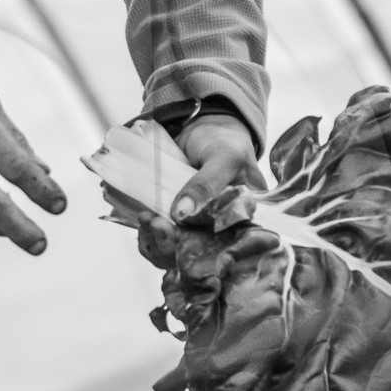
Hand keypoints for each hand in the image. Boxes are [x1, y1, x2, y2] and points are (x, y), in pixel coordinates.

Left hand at [136, 112, 265, 266]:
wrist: (207, 133)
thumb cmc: (227, 146)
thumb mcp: (223, 159)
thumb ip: (206, 184)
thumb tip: (181, 214)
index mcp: (246, 223)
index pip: (227, 252)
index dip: (201, 253)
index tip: (175, 235)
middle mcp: (225, 234)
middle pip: (199, 257)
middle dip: (172, 246)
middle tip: (155, 224)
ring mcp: (202, 232)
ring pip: (179, 253)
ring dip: (158, 242)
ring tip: (146, 219)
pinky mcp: (181, 228)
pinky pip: (165, 243)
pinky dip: (150, 237)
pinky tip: (144, 221)